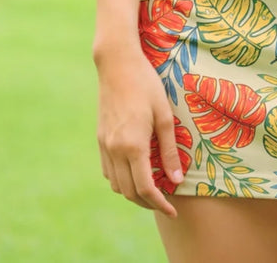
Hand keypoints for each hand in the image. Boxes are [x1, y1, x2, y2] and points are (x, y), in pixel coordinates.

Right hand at [95, 45, 183, 217]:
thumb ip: (169, 149)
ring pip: (116, 184)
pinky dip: (120, 179)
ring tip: (151, 189)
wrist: (117, 65)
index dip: (159, 204)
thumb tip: (176, 179)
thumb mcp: (164, 115)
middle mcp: (115, 150)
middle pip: (129, 192)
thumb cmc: (146, 85)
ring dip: (132, 192)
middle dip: (147, 203)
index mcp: (133, 145)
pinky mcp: (100, 138)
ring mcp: (104, 145)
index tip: (172, 210)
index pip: (146, 188)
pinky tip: (134, 172)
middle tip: (165, 203)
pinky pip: (108, 170)